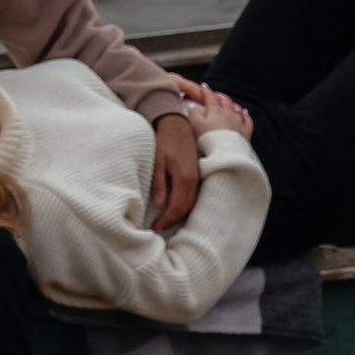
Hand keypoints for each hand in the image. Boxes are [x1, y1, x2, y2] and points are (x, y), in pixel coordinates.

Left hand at [149, 112, 201, 230]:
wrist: (178, 126)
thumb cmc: (165, 142)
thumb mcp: (157, 161)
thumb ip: (159, 183)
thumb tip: (159, 205)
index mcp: (184, 179)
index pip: (176, 208)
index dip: (166, 220)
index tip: (154, 227)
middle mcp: (195, 181)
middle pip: (186, 210)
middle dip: (172, 221)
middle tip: (158, 228)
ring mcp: (199, 179)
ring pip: (192, 206)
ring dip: (180, 216)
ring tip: (166, 222)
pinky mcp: (199, 177)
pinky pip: (195, 198)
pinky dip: (186, 208)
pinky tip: (177, 210)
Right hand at [193, 85, 252, 140]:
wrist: (226, 156)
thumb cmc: (210, 142)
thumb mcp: (196, 127)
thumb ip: (194, 114)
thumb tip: (192, 107)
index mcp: (216, 111)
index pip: (210, 97)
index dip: (206, 91)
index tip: (203, 87)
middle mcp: (229, 113)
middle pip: (224, 100)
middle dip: (218, 96)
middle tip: (214, 95)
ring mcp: (239, 122)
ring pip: (236, 108)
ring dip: (231, 104)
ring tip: (227, 103)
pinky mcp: (246, 132)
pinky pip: (247, 119)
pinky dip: (245, 114)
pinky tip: (244, 112)